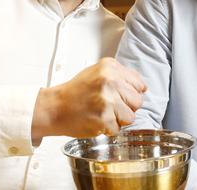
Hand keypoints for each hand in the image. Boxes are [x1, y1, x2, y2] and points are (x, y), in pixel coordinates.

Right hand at [31, 57, 146, 141]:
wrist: (54, 107)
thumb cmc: (75, 92)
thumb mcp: (98, 72)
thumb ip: (120, 76)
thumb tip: (142, 88)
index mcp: (110, 67)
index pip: (139, 85)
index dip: (130, 94)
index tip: (118, 96)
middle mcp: (110, 80)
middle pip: (138, 101)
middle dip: (126, 107)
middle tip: (108, 106)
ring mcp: (108, 100)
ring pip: (131, 117)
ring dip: (118, 120)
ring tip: (102, 113)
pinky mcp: (104, 118)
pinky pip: (118, 129)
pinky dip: (108, 129)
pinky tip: (96, 120)